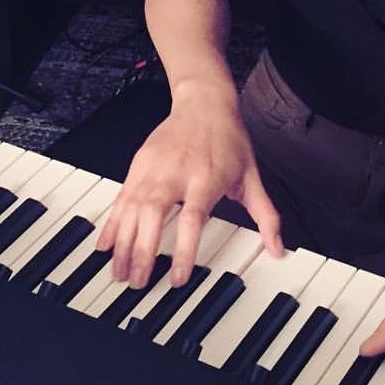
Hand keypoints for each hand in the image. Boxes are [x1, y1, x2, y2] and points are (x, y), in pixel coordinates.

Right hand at [95, 88, 282, 288]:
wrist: (204, 102)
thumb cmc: (228, 139)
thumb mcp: (251, 176)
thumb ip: (265, 215)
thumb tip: (278, 247)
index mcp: (206, 178)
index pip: (192, 218)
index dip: (183, 250)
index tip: (178, 277)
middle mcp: (176, 173)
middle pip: (153, 215)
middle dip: (143, 252)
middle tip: (139, 282)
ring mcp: (153, 168)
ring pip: (131, 209)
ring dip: (123, 244)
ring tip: (120, 272)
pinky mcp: (139, 164)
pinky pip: (121, 198)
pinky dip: (112, 223)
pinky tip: (106, 244)